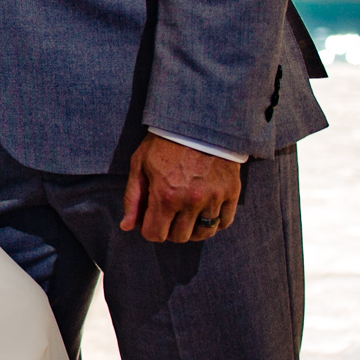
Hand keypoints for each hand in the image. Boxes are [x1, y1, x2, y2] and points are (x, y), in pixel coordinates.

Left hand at [120, 133, 241, 243]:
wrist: (199, 123)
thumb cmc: (163, 143)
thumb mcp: (139, 165)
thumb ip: (133, 198)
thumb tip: (127, 226)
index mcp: (166, 195)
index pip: (156, 234)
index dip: (150, 230)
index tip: (150, 221)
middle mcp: (191, 201)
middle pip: (180, 237)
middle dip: (169, 230)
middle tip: (168, 215)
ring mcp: (214, 198)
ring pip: (203, 233)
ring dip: (192, 229)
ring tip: (186, 215)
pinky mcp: (232, 193)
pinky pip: (224, 223)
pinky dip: (214, 223)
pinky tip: (205, 212)